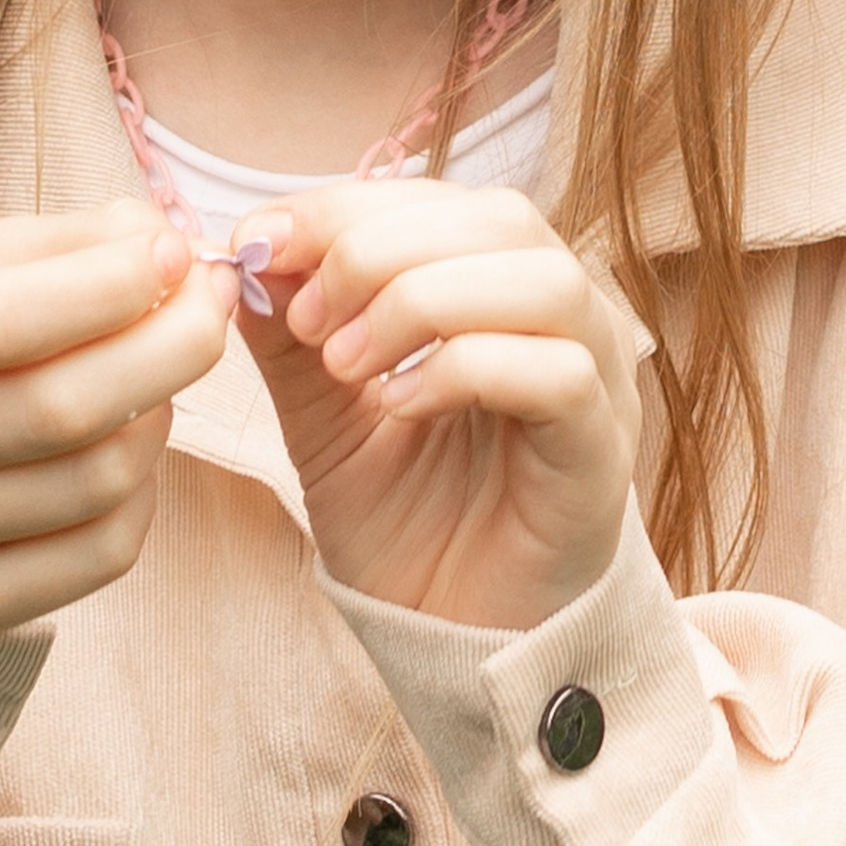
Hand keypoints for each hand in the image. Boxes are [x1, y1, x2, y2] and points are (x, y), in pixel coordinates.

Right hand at [0, 202, 233, 638]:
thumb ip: (62, 249)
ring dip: (159, 416)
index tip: (175, 254)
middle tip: (212, 306)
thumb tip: (166, 248)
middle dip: (172, 345)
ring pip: (95, 480)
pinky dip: (144, 492)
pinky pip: (101, 552)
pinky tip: (128, 450)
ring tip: (159, 379)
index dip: (109, 286)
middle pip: (60, 407)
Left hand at [240, 183, 639, 631]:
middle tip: (308, 319)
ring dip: (423, 300)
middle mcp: (563, 321)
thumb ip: (292, 336)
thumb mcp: (324, 417)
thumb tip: (243, 252)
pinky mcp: (602, 453)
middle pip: (500, 217)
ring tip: (348, 362)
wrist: (456, 646)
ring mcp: (597, 383)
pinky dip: (466, 369)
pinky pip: (559, 373)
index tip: (257, 246)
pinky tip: (400, 406)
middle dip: (380, 248)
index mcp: (498, 291)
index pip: (438, 199)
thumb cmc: (410, 525)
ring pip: (542, 280)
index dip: (345, 207)